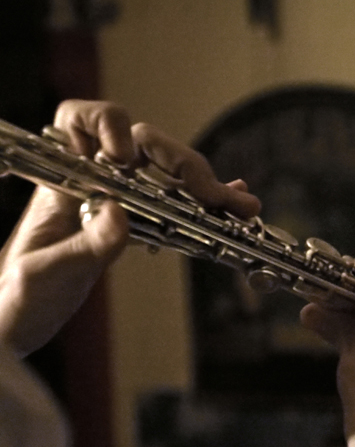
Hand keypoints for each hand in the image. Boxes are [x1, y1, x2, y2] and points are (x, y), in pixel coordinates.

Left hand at [0, 100, 260, 356]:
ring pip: (167, 174)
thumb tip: (119, 214)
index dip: (107, 126)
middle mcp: (91, 181)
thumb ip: (84, 244)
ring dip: (206, 186)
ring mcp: (117, 200)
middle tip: (214, 194)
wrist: (15, 325)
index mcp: (60, 181)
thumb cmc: (16, 300)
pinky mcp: (134, 223)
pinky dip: (205, 201)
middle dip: (184, 164)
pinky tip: (231, 205)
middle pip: (144, 146)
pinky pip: (174, 202)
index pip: (79, 121)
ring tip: (241, 206)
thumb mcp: (47, 273)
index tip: (125, 157)